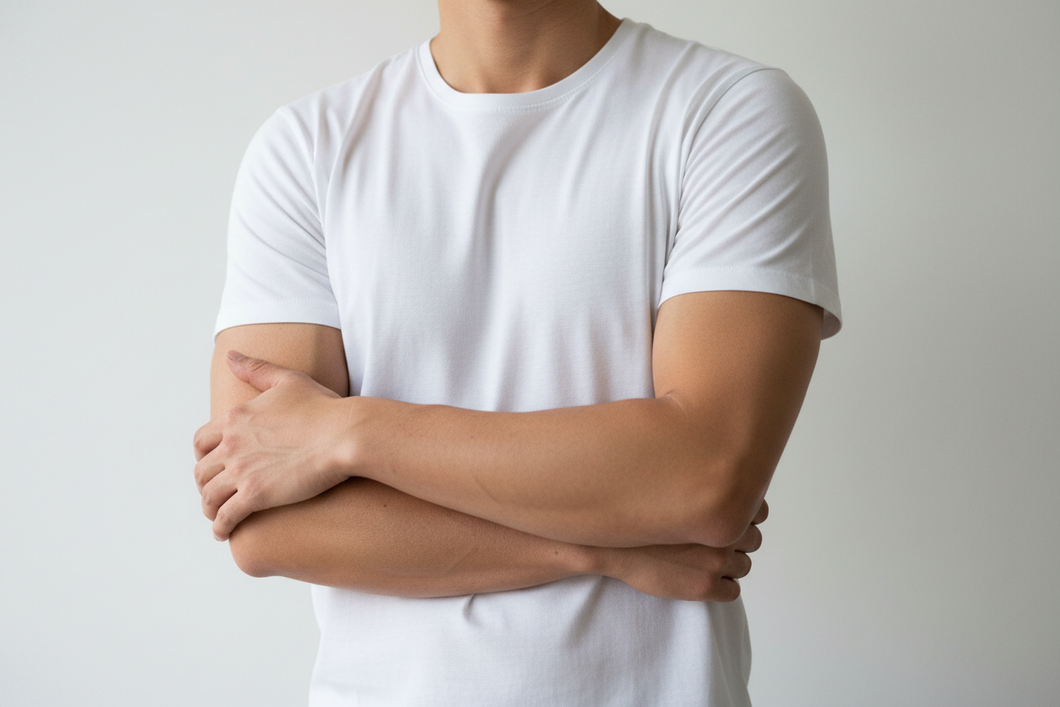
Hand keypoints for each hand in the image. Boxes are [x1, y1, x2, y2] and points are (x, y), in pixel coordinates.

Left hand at [193, 351, 351, 540]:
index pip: (202, 441)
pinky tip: (224, 533)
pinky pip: (225, 517)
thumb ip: (256, 369)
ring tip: (217, 517)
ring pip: (209, 496)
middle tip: (215, 493)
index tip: (212, 465)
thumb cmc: (324, 407)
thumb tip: (230, 355)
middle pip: (201, 471)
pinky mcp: (255, 495)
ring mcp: (241, 471)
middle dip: (205, 484)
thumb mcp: (288, 380)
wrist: (345, 434)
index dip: (204, 456)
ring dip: (209, 508)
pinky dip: (220, 527)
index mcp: (235, 418)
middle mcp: (231, 444)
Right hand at [600, 500, 767, 601]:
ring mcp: (716, 563)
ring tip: (703, 560)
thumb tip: (723, 474)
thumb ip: (702, 484)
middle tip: (711, 541)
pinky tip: (701, 578)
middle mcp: (724, 534)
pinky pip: (732, 591)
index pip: (759, 511)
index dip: (743, 515)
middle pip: (753, 540)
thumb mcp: (670, 486)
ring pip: (744, 566)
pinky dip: (723, 586)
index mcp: (720, 506)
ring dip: (730, 565)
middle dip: (736, 541)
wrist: (609, 544)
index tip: (727, 517)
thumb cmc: (637, 514)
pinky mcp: (706, 589)